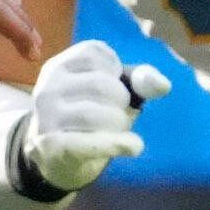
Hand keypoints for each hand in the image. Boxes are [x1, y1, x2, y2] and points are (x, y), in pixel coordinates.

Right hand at [21, 39, 168, 191]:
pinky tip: (133, 146)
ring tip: (118, 131)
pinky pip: (91, 143)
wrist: (54, 158)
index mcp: (58, 67)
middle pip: (101, 84)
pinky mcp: (52, 147)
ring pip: (97, 114)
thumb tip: (162, 85)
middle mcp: (47, 88)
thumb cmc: (86, 116)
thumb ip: (138, 80)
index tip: (112, 83)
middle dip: (121, 101)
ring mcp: (46, 118)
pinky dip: (118, 144)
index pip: (95, 52)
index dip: (115, 69)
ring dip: (119, 124)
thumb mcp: (111, 90)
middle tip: (116, 113)